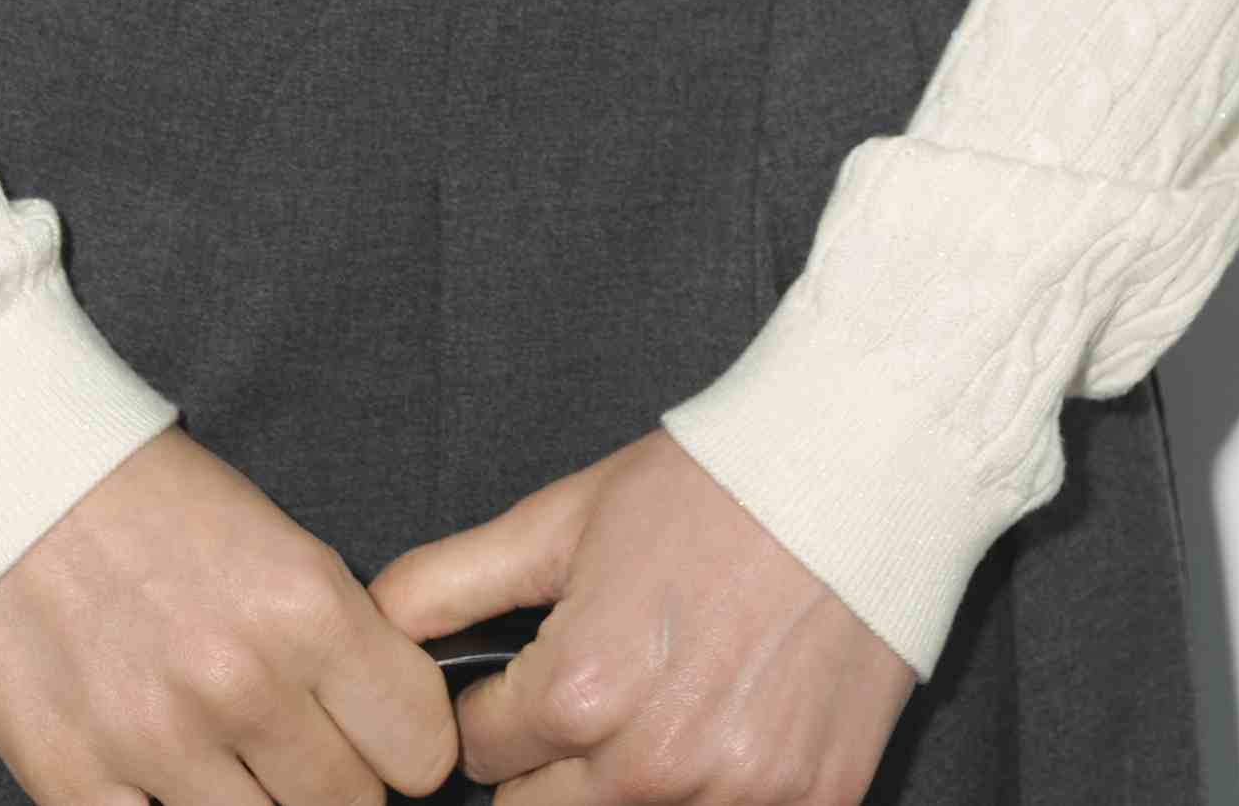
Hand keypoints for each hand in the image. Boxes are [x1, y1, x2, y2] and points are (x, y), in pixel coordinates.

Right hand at [0, 422, 463, 802]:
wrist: (4, 472)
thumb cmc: (149, 500)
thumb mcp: (277, 540)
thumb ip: (338, 638)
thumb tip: (392, 727)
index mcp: (305, 606)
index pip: (419, 747)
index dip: (405, 744)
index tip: (380, 734)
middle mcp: (240, 683)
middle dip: (333, 780)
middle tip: (296, 741)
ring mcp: (155, 743)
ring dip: (254, 802)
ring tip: (225, 749)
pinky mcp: (74, 784)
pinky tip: (162, 773)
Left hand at [367, 427, 918, 801]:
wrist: (863, 465)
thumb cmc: (714, 484)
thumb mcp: (568, 516)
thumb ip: (453, 580)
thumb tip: (375, 621)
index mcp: (580, 692)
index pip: (478, 756)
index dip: (496, 711)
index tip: (527, 680)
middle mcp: (650, 765)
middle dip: (546, 767)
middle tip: (591, 700)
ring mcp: (734, 797)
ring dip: (624, 787)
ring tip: (661, 704)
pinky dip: (712, 795)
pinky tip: (725, 728)